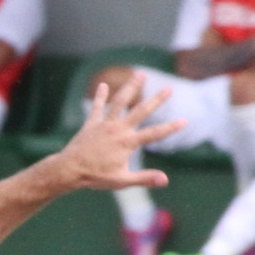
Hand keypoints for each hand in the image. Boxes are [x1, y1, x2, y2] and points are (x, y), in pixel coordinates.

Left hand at [51, 72, 180, 191]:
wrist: (68, 170)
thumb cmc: (95, 177)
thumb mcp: (122, 181)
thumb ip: (145, 178)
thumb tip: (165, 180)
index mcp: (127, 142)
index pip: (155, 134)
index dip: (171, 127)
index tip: (185, 121)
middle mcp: (118, 129)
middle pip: (141, 110)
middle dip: (157, 99)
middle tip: (169, 88)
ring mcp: (104, 124)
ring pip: (120, 101)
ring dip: (131, 87)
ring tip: (140, 74)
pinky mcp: (91, 124)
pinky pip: (97, 107)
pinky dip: (100, 96)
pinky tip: (102, 85)